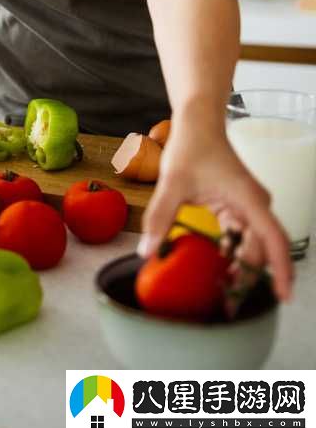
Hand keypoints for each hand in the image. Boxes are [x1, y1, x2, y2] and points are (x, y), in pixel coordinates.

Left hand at [137, 120, 293, 302]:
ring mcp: (249, 207)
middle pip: (261, 249)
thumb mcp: (172, 182)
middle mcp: (255, 205)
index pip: (274, 239)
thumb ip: (159, 217)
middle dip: (249, 277)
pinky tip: (216, 267)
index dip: (281, 270)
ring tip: (221, 293)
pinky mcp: (238, 208)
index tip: (282, 296)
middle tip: (228, 305)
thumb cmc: (192, 145)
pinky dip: (231, 253)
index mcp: (248, 199)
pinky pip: (240, 237)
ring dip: (239, 267)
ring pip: (251, 246)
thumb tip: (146, 251)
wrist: (197, 122)